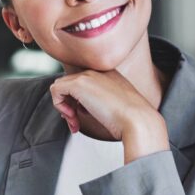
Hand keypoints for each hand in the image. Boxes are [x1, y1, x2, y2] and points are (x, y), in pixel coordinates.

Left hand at [49, 70, 168, 162]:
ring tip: (75, 122)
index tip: (82, 117)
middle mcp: (98, 71)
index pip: (83, 82)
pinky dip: (60, 106)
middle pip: (70, 84)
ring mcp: (88, 75)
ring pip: (61, 86)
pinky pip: (56, 90)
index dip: (78, 101)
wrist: (137, 120)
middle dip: (69, 105)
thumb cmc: (130, 120)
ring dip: (64, 107)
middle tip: (76, 122)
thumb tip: (76, 109)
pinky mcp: (79, 83)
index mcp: (109, 74)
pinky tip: (73, 118)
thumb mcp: (115, 107)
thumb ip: (98, 103)